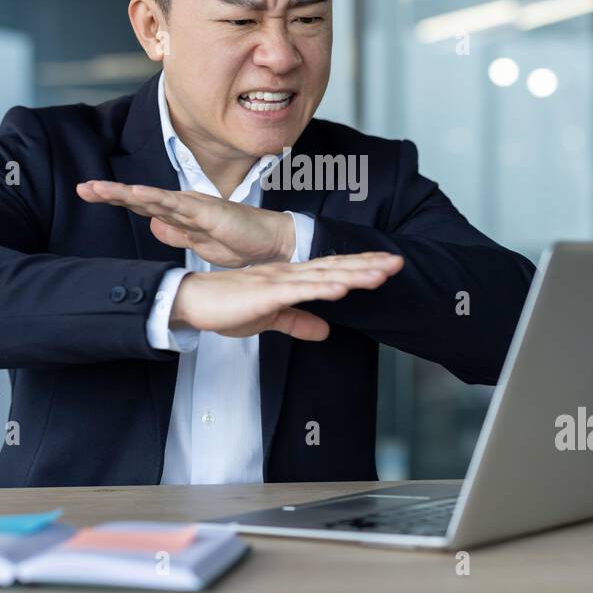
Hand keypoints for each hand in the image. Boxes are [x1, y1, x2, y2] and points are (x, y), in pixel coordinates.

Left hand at [78, 180, 293, 267]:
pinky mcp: (207, 212)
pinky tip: (137, 193)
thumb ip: (176, 233)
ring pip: (153, 198)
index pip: (142, 206)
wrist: (272, 244)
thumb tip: (152, 225)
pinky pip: (177, 204)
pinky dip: (156, 197)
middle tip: (83, 188)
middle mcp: (184, 206)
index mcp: (180, 215)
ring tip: (98, 189)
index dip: (116, 199)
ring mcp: (194, 207)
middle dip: (111, 193)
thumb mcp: (199, 244)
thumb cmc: (240, 242)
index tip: (89, 193)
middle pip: (141, 198)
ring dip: (124, 193)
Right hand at [168, 253, 403, 340]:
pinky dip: (322, 288)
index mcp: (291, 278)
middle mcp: (289, 273)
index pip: (333, 269)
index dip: (361, 266)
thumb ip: (298, 322)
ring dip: (354, 273)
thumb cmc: (226, 308)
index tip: (387, 264)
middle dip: (369, 265)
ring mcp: (279, 281)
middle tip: (399, 262)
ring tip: (382, 273)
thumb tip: (326, 331)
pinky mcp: (267, 294)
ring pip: (325, 276)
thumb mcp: (270, 319)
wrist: (193, 303)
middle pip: (336, 267)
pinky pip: (300, 291)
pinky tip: (343, 288)